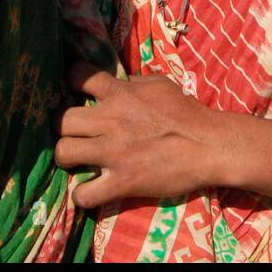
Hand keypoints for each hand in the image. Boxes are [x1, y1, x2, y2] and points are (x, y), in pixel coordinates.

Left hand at [56, 63, 222, 207]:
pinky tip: (89, 191)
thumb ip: (133, 84)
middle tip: (73, 133)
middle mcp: (111, 121)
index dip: (71, 82)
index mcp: (121, 94)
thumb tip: (116, 83)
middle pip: (62, 120)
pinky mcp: (122, 182)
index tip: (74, 92)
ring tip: (76, 160)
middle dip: (62, 127)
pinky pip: (84, 194)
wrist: (209, 146)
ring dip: (66, 157)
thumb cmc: (188, 113)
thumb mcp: (160, 85)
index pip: (78, 76)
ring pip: (63, 152)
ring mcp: (114, 153)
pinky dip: (82, 195)